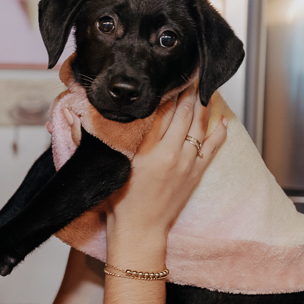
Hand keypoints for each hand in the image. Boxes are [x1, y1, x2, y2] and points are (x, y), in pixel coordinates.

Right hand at [106, 84, 226, 252]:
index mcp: (149, 151)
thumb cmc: (120, 202)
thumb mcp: (111, 166)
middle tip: (191, 72)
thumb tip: (80, 116)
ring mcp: (187, 165)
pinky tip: (222, 119)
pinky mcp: (195, 175)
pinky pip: (212, 148)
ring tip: (204, 87)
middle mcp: (172, 154)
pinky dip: (219, 132)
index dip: (168, 91)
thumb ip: (100, 139)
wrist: (140, 232)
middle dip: (188, 91)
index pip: (162, 111)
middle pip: (184, 114)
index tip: (170, 75)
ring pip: (200, 127)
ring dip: (203, 106)